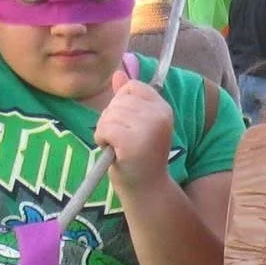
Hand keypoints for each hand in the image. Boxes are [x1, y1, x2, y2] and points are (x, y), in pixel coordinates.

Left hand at [95, 68, 175, 196]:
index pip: (132, 87)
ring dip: (105, 131)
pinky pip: (104, 128)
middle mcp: (159, 115)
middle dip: (111, 119)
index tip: (129, 125)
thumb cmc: (139, 158)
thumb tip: (118, 73)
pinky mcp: (133, 141)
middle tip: (123, 141)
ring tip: (118, 147)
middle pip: (117, 100)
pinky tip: (114, 152)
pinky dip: (102, 140)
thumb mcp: (137, 124)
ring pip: (109, 114)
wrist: (147, 191)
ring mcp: (148, 128)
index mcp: (163, 108)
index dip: (122, 105)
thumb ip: (128, 99)